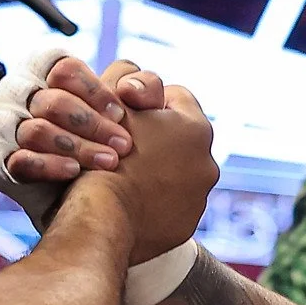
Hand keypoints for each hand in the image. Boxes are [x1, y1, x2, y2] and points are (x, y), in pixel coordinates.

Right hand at [0, 51, 137, 227]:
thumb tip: (134, 86)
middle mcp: (15, 92)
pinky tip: (74, 172)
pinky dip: (48, 165)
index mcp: (42, 71)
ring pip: (35, 129)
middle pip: (51, 100)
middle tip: (124, 145)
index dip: (94, 90)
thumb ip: (141, 90)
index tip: (123, 113)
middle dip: (91, 124)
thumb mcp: (128, 114)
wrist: (83, 203)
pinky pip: (16, 158)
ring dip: (76, 146)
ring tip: (109, 162)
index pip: (63, 69)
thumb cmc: (106, 146)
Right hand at [81, 78, 216, 263]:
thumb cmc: (98, 153)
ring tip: (123, 176)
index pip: (175, 96)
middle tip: (120, 144)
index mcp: (195, 127)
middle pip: (178, 138)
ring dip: (156, 171)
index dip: (145, 100)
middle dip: (155, 138)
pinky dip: (154, 201)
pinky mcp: (184, 227)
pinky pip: (170, 205)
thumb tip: (131, 77)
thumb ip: (123, 78)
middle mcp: (207, 163)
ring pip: (176, 173)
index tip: (123, 111)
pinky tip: (129, 200)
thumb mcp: (107, 100)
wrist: (99, 219)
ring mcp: (198, 198)